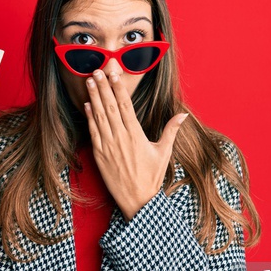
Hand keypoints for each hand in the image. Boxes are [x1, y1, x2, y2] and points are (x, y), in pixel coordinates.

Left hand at [83, 70, 187, 220]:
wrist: (138, 200)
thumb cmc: (152, 176)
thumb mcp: (164, 152)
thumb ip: (171, 130)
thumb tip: (183, 114)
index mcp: (136, 135)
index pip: (126, 106)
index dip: (119, 88)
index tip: (114, 74)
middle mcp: (121, 138)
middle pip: (110, 107)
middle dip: (103, 87)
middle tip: (98, 69)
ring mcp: (108, 146)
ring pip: (99, 117)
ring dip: (94, 97)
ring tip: (90, 81)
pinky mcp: (99, 155)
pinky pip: (93, 132)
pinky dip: (89, 117)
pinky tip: (86, 105)